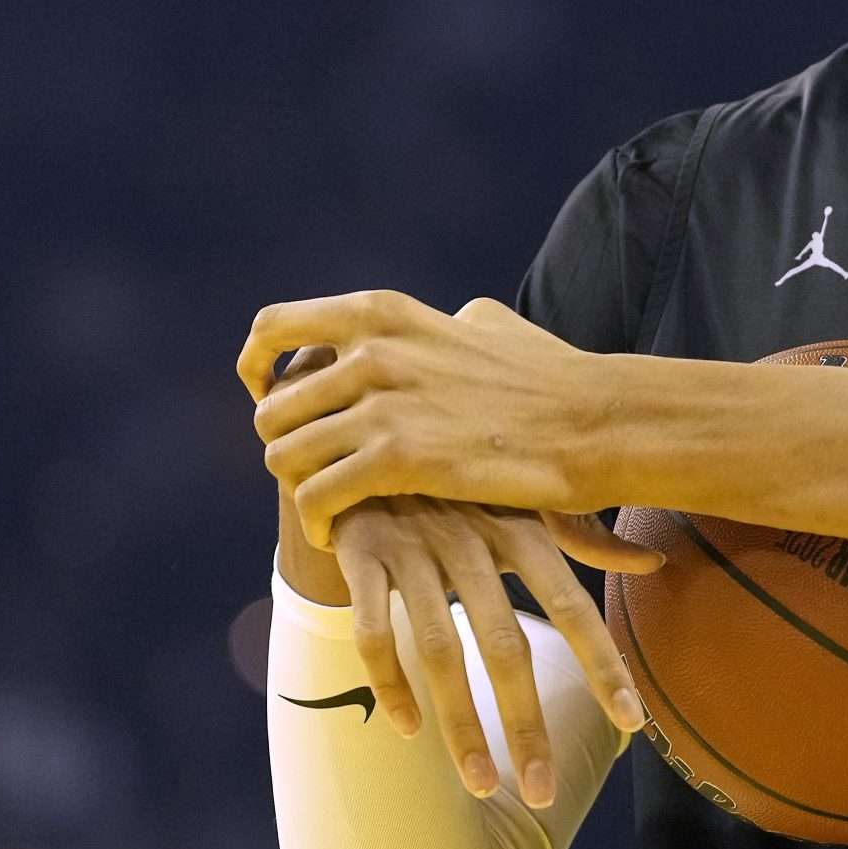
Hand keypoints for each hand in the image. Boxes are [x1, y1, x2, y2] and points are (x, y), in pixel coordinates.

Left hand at [244, 291, 598, 546]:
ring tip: (330, 510)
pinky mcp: (396, 458)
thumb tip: (436, 324)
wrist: (591, 421)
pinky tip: (339, 535)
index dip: (256, 369)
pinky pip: (315, 497)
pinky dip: (317, 524)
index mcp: (381, 313)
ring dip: (300, 492)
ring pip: (284, 458)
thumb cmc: (548, 377)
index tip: (271, 400)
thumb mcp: (484, 325)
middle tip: (318, 476)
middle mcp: (371, 350)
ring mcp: (382, 402)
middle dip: (286, 449)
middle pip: (272, 410)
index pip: (272, 329)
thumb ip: (437, 326)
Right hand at [330, 494, 660, 804]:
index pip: (574, 606)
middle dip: (525, 722)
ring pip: (436, 648)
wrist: (373, 423)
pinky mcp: (361, 553)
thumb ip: (583, 537)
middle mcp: (472, 539)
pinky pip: (371, 629)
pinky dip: (389, 682)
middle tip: (543, 790)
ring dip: (460, 725)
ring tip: (483, 785)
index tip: (631, 723)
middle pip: (504, 644)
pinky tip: (407, 729)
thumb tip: (652, 563)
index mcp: (522, 527)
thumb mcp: (525, 495)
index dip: (602, 663)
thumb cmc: (464, 473)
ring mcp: (414, 546)